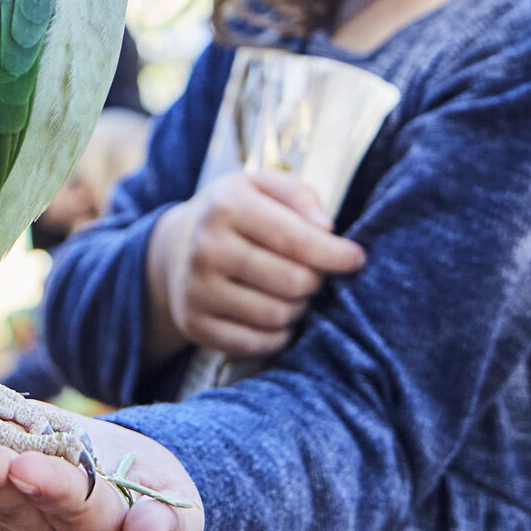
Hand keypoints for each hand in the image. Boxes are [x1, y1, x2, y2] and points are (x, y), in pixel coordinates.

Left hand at [0, 415, 200, 530]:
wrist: (133, 498)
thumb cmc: (160, 501)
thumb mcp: (179, 518)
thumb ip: (167, 526)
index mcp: (99, 529)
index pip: (73, 505)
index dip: (49, 487)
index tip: (24, 469)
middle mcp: (49, 524)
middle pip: (14, 497)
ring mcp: (18, 508)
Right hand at [144, 171, 365, 361]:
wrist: (174, 249)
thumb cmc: (234, 214)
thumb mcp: (261, 186)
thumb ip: (300, 195)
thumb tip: (327, 228)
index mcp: (226, 205)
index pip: (295, 239)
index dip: (334, 253)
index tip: (356, 258)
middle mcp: (205, 248)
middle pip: (292, 282)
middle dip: (314, 280)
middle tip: (310, 273)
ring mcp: (196, 290)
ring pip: (278, 316)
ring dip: (297, 307)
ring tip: (289, 291)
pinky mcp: (194, 324)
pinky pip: (257, 343)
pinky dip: (277, 334)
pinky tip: (274, 315)